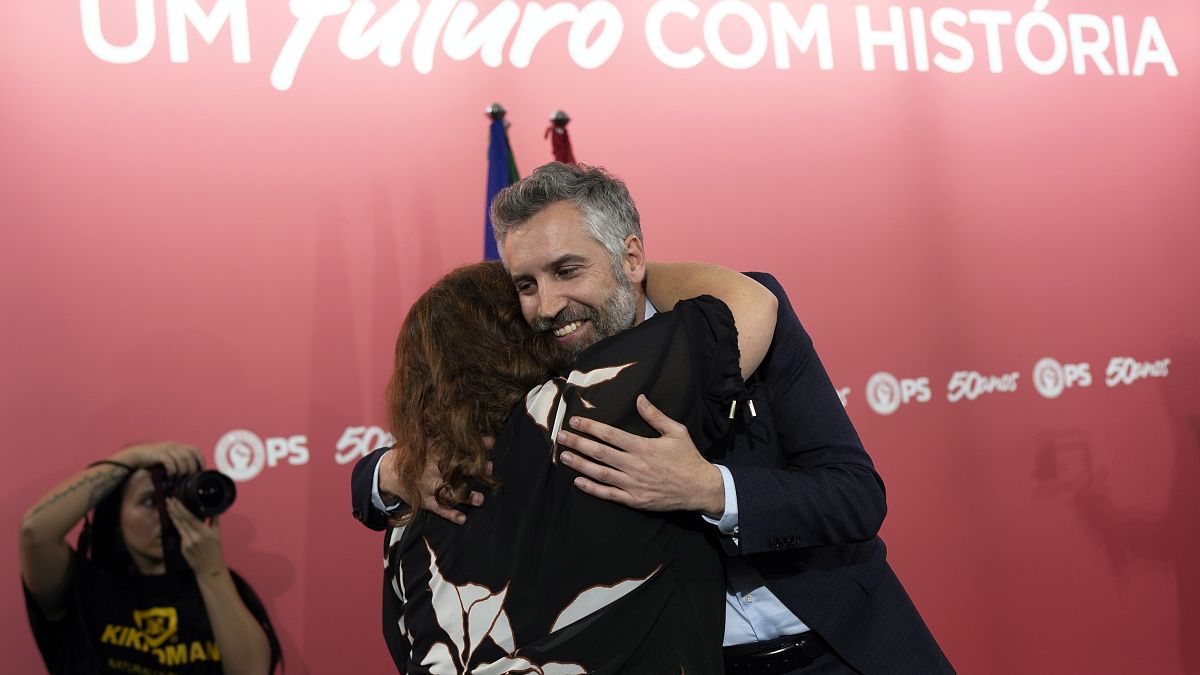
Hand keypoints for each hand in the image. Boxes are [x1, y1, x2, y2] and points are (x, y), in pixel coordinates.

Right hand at [113, 441, 202, 474]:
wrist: (136, 455)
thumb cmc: (153, 460)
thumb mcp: (168, 459)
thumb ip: (178, 463)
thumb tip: (189, 476)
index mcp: (178, 446)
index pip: (195, 450)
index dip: (200, 461)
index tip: (200, 472)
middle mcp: (174, 446)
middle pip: (190, 455)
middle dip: (192, 468)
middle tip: (190, 478)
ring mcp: (166, 449)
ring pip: (182, 458)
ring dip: (182, 471)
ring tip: (179, 479)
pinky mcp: (158, 454)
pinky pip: (170, 461)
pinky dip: (173, 470)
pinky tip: (171, 476)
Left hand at [166, 497, 226, 578]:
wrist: (209, 569)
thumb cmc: (215, 551)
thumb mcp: (217, 534)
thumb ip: (214, 521)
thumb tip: (214, 510)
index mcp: (204, 533)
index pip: (189, 518)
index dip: (181, 508)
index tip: (176, 500)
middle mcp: (193, 537)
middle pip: (181, 520)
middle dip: (174, 509)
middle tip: (169, 499)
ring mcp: (186, 543)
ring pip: (178, 526)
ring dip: (172, 515)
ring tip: (168, 506)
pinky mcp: (182, 548)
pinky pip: (180, 533)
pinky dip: (177, 524)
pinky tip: (174, 518)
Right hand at [380, 438, 492, 524]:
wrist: (388, 472)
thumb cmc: (413, 455)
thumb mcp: (426, 442)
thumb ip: (447, 439)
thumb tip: (474, 434)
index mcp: (432, 452)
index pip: (456, 447)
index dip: (473, 445)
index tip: (490, 442)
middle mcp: (431, 470)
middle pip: (455, 469)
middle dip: (474, 469)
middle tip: (489, 468)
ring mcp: (428, 487)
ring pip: (449, 492)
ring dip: (465, 496)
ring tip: (480, 499)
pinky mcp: (424, 501)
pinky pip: (438, 509)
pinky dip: (450, 515)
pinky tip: (462, 519)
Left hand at [557, 395, 724, 515]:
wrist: (700, 489)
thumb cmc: (688, 458)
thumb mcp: (676, 432)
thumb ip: (655, 416)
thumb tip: (639, 398)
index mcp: (643, 447)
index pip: (610, 435)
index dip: (590, 427)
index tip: (575, 421)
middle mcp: (635, 465)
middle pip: (600, 453)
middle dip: (578, 443)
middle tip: (560, 437)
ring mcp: (633, 485)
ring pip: (600, 473)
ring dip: (580, 465)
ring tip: (564, 456)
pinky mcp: (635, 500)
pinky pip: (609, 494)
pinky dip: (592, 488)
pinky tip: (578, 482)